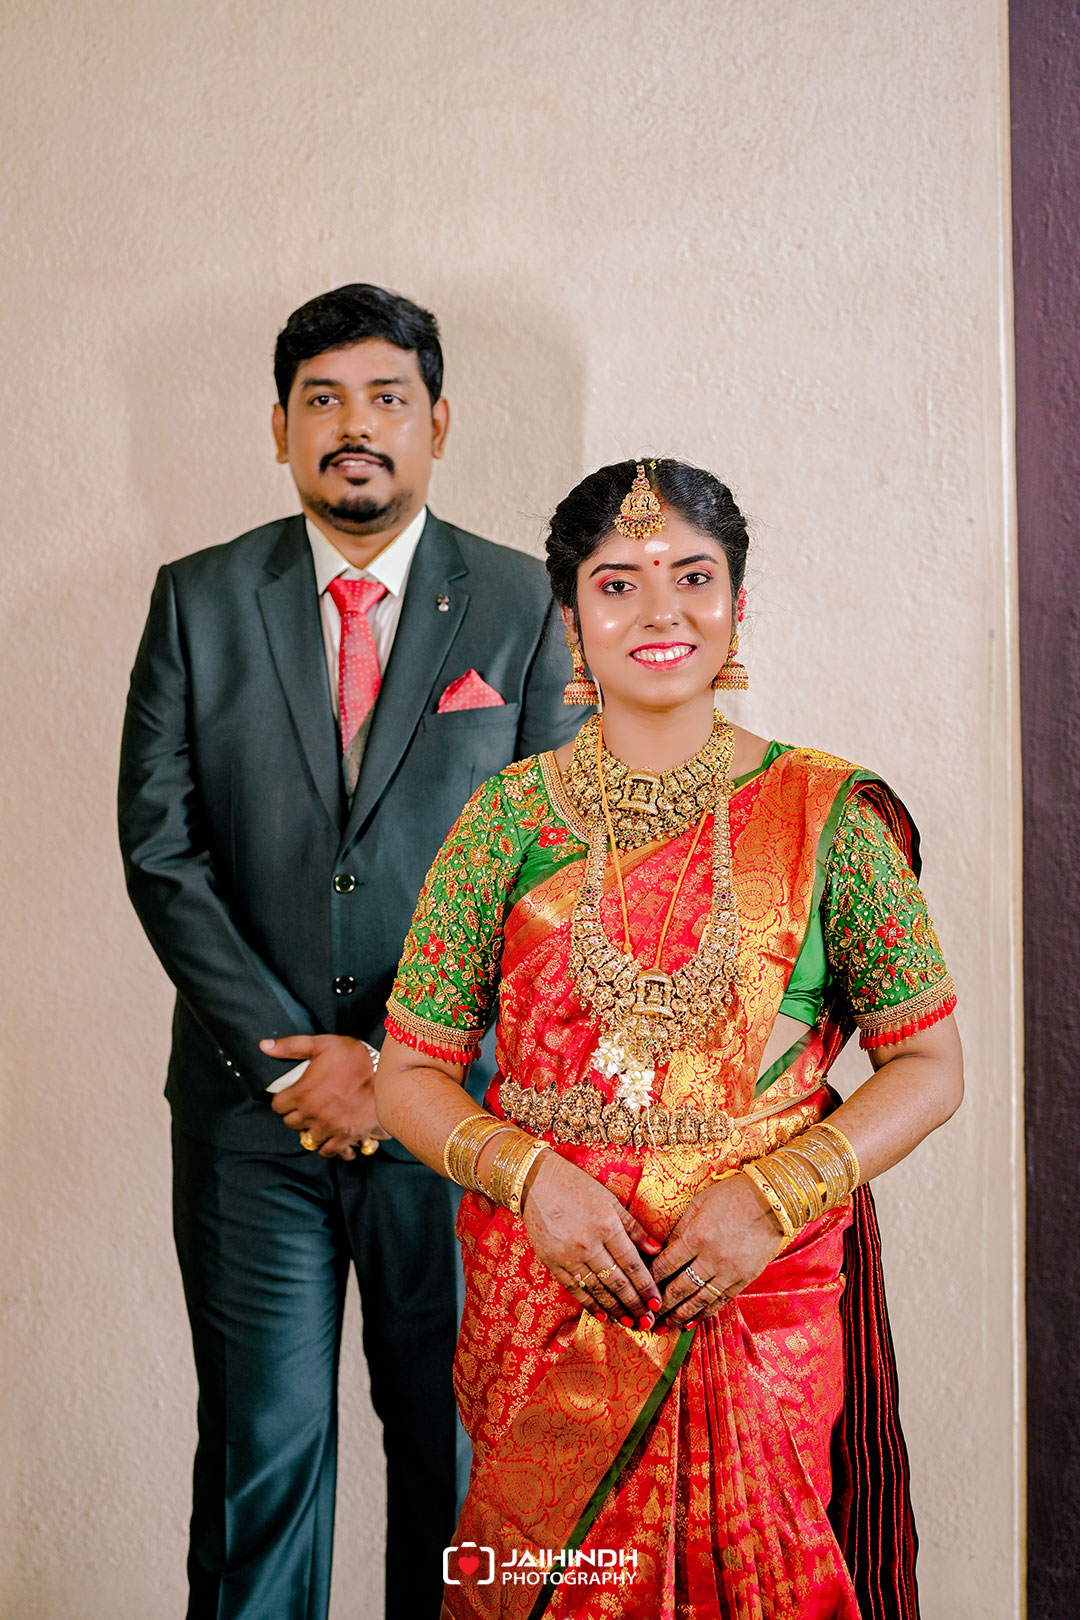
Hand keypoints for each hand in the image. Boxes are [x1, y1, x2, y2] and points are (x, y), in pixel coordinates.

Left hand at [261, 1035, 389, 1159]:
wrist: (386, 1076)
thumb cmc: (354, 1058)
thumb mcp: (322, 1044)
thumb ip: (291, 1046)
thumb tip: (264, 1046)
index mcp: (302, 1093)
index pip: (278, 1106)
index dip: (284, 1100)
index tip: (294, 1095)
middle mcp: (312, 1114)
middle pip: (291, 1124)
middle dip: (297, 1115)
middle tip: (308, 1106)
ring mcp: (328, 1128)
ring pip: (308, 1139)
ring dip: (312, 1131)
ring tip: (320, 1121)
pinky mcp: (345, 1137)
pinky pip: (329, 1151)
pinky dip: (330, 1147)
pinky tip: (333, 1137)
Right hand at [522, 1153, 663, 1327]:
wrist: (534, 1182)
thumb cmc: (577, 1186)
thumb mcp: (609, 1200)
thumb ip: (633, 1227)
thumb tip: (656, 1249)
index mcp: (606, 1225)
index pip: (632, 1264)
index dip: (646, 1286)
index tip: (657, 1303)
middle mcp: (588, 1244)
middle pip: (616, 1281)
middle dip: (634, 1305)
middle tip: (648, 1323)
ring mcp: (567, 1255)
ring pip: (597, 1290)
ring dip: (615, 1309)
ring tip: (630, 1324)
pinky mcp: (551, 1262)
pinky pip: (574, 1289)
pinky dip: (590, 1304)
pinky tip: (603, 1315)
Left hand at [649, 1172, 784, 1327]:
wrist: (772, 1200)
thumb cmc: (732, 1194)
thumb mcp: (699, 1203)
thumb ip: (681, 1227)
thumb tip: (664, 1249)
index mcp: (696, 1237)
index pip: (666, 1265)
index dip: (651, 1279)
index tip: (641, 1289)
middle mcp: (711, 1259)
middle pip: (679, 1288)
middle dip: (661, 1305)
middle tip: (647, 1316)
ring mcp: (729, 1272)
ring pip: (699, 1301)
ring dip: (679, 1316)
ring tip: (665, 1326)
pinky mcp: (745, 1279)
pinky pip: (721, 1301)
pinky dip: (704, 1314)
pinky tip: (691, 1322)